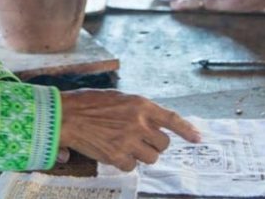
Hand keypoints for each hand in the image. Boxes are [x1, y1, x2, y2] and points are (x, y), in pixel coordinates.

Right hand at [59, 89, 199, 170]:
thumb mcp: (119, 98)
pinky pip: (132, 166)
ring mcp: (129, 140)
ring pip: (151, 157)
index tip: (198, 138)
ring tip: (126, 146)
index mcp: (140, 104)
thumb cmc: (89, 103)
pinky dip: (125, 162)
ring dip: (142, 154)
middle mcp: (138, 122)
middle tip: (141, 140)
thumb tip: (154, 124)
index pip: (172, 119)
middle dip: (155, 144)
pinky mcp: (117, 156)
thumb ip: (138, 110)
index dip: (187, 130)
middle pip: (163, 143)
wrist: (67, 116)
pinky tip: (114, 152)